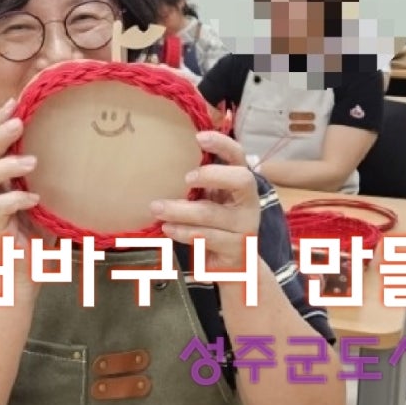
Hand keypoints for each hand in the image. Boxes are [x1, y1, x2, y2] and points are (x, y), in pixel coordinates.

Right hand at [0, 99, 50, 271]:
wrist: (33, 269)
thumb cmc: (42, 229)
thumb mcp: (52, 195)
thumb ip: (57, 173)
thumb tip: (86, 144)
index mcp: (3, 178)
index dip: (0, 121)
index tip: (16, 100)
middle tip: (18, 122)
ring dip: (5, 165)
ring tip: (32, 162)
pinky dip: (15, 200)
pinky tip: (34, 198)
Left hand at [149, 131, 259, 271]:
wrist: (235, 267)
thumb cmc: (217, 226)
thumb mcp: (212, 200)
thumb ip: (202, 183)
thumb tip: (167, 157)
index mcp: (241, 184)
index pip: (238, 156)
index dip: (222, 144)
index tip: (199, 137)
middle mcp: (249, 202)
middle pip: (242, 180)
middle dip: (213, 175)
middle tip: (186, 178)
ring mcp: (245, 226)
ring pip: (212, 213)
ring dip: (180, 210)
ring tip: (156, 207)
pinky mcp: (236, 249)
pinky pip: (206, 237)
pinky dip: (183, 232)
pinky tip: (167, 228)